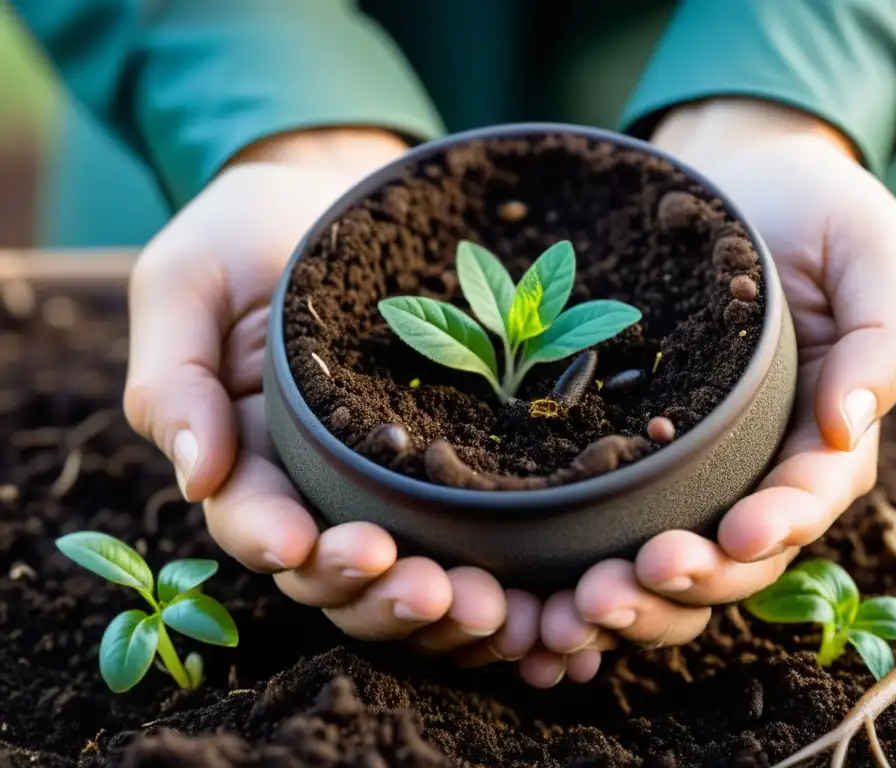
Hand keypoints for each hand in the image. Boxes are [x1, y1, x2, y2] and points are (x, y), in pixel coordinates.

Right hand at [121, 129, 544, 673]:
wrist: (335, 190)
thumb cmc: (246, 233)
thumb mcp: (185, 282)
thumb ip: (173, 376)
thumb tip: (197, 476)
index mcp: (246, 452)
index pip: (251, 519)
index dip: (273, 541)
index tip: (303, 543)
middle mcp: (312, 481)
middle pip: (331, 568)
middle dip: (371, 590)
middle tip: (427, 589)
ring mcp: (381, 474)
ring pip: (399, 568)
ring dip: (435, 602)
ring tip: (486, 605)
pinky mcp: (444, 455)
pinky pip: (461, 526)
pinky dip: (487, 568)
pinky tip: (526, 590)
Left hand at [538, 99, 895, 677]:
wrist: (730, 174)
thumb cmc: (811, 208)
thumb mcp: (870, 248)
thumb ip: (883, 337)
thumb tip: (848, 426)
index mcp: (822, 432)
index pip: (807, 500)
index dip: (775, 528)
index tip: (735, 537)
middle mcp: (758, 465)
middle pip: (734, 555)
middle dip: (685, 582)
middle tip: (620, 590)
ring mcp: (692, 464)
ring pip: (672, 557)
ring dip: (630, 596)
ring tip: (577, 608)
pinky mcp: (632, 450)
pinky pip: (613, 517)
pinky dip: (583, 561)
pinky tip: (541, 587)